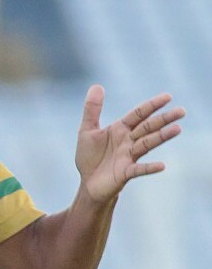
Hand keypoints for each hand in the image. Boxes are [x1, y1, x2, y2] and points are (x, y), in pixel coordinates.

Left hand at [75, 85, 182, 204]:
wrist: (88, 183)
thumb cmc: (90, 157)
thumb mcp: (87, 131)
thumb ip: (92, 110)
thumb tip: (97, 85)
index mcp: (121, 129)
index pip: (139, 114)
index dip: (152, 105)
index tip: (168, 96)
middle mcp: (128, 141)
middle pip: (148, 127)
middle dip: (164, 119)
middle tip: (181, 111)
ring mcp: (129, 157)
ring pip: (147, 144)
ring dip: (161, 137)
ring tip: (177, 129)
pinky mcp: (125, 173)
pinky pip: (139, 169)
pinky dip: (150, 168)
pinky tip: (162, 166)